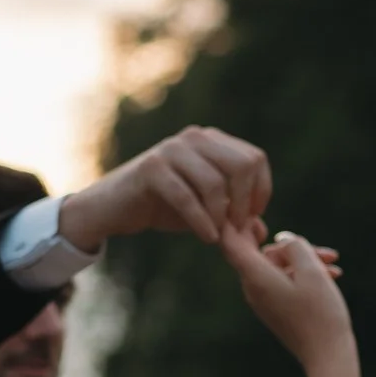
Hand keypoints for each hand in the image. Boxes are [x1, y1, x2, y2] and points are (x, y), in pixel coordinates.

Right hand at [58, 127, 270, 253]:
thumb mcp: (205, 211)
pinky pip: (186, 196)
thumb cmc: (163, 207)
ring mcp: (172, 150)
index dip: (260, 191)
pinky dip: (201, 221)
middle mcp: (194, 138)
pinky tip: (207, 238)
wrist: (113, 208)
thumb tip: (262, 230)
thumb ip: (233, 217)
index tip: (250, 219)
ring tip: (219, 237)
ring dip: (222, 216)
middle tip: (236, 230)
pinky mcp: (151, 168)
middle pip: (242, 165)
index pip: (254, 159)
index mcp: (211, 141)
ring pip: (215, 182)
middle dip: (244, 203)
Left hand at [223, 219, 360, 376]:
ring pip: (277, 266)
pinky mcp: (276, 308)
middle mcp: (253, 288)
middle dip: (289, 245)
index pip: (231, 240)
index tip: (256, 209)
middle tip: (319, 247)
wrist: (327, 357)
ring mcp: (264, 300)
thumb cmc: (321, 313)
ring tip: (333, 262)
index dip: (238, 219)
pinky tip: (331, 275)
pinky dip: (303, 274)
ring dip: (303, 259)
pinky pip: (283, 281)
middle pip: (259, 252)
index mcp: (255, 276)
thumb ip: (295, 246)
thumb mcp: (312, 270)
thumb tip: (282, 239)